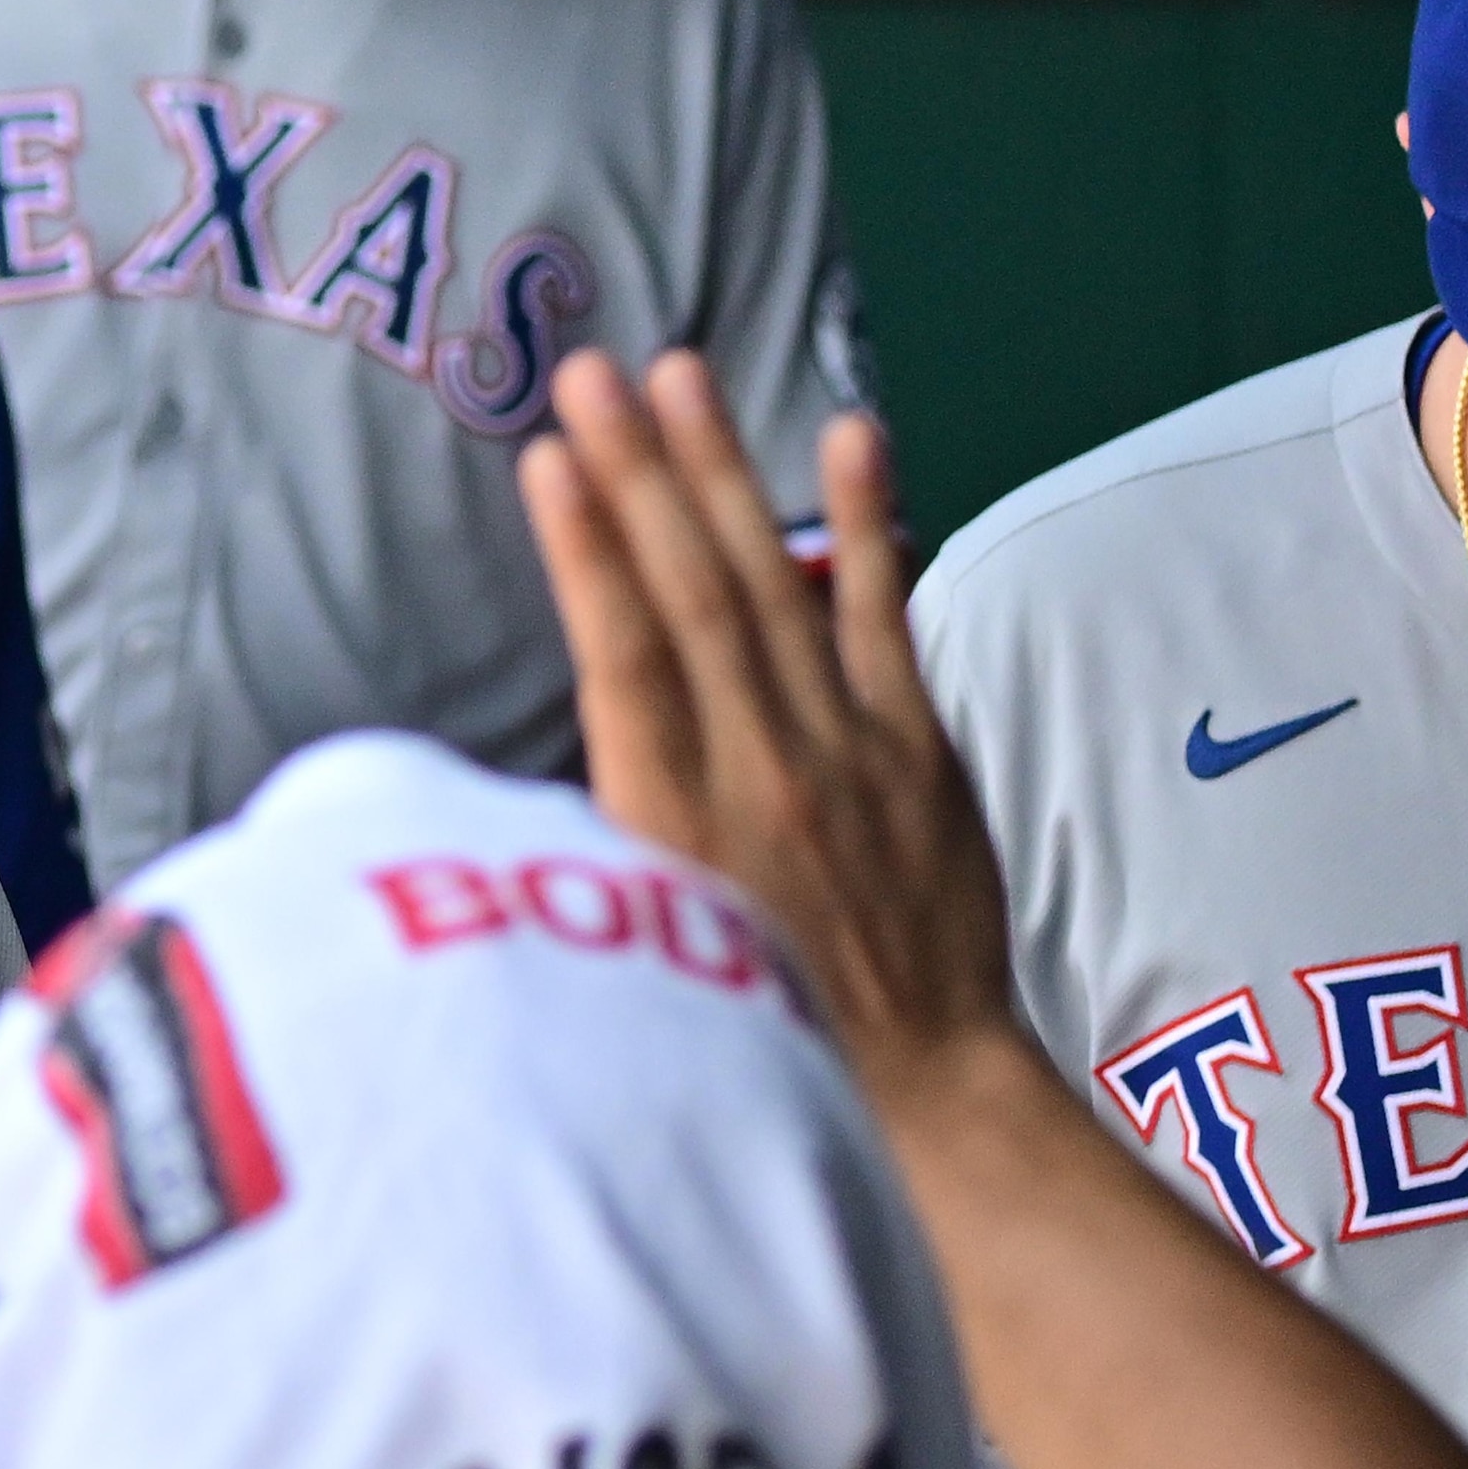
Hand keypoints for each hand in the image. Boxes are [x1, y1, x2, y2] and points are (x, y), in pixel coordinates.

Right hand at [518, 351, 1024, 1116]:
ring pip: (773, 588)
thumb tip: (578, 715)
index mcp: (668, 825)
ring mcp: (846, 755)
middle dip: (638, 474)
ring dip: (722, 475)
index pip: (623, 657)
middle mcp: (757, 772)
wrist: (916, 1095)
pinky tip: (850, 438)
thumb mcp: (638, 941)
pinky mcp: (917, 754)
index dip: (584, 551)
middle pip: (689, 596)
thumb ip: (614, 822)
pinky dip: (872, 526)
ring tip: (679, 378)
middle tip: (595, 373)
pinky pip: (888, 623)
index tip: (550, 460)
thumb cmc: (748, 1028)